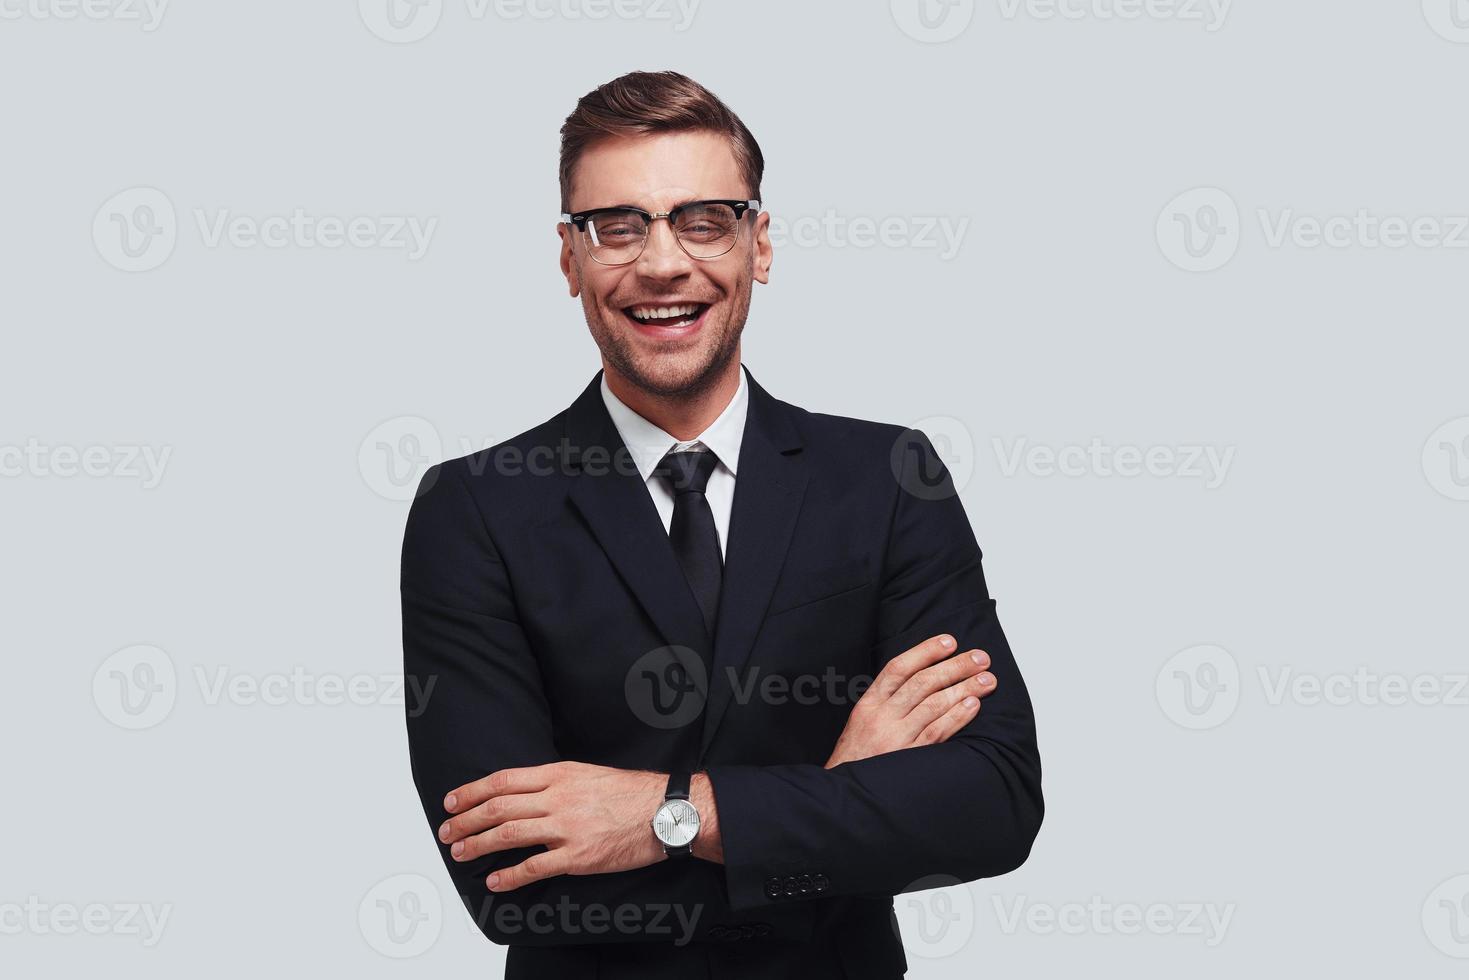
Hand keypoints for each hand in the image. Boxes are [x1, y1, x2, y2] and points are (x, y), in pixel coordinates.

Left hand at [438, 762, 665, 891]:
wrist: (664, 811)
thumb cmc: (629, 793)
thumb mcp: (587, 773)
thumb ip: (554, 781)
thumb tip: (521, 792)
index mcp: (559, 774)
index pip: (503, 781)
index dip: (472, 792)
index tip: (452, 802)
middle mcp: (558, 798)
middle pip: (498, 808)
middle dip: (466, 821)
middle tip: (448, 832)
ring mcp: (567, 828)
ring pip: (509, 835)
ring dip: (478, 845)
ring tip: (461, 854)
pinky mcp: (578, 856)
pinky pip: (534, 867)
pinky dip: (509, 876)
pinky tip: (494, 881)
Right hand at [824, 633, 994, 767]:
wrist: (846, 794)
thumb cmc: (858, 757)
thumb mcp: (862, 722)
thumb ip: (887, 702)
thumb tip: (923, 679)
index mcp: (869, 704)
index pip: (899, 668)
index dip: (925, 651)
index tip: (949, 641)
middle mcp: (882, 717)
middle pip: (923, 683)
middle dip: (955, 666)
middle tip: (980, 658)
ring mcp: (896, 738)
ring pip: (934, 704)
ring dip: (964, 688)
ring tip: (987, 679)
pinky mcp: (909, 758)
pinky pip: (938, 732)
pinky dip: (957, 716)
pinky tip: (973, 705)